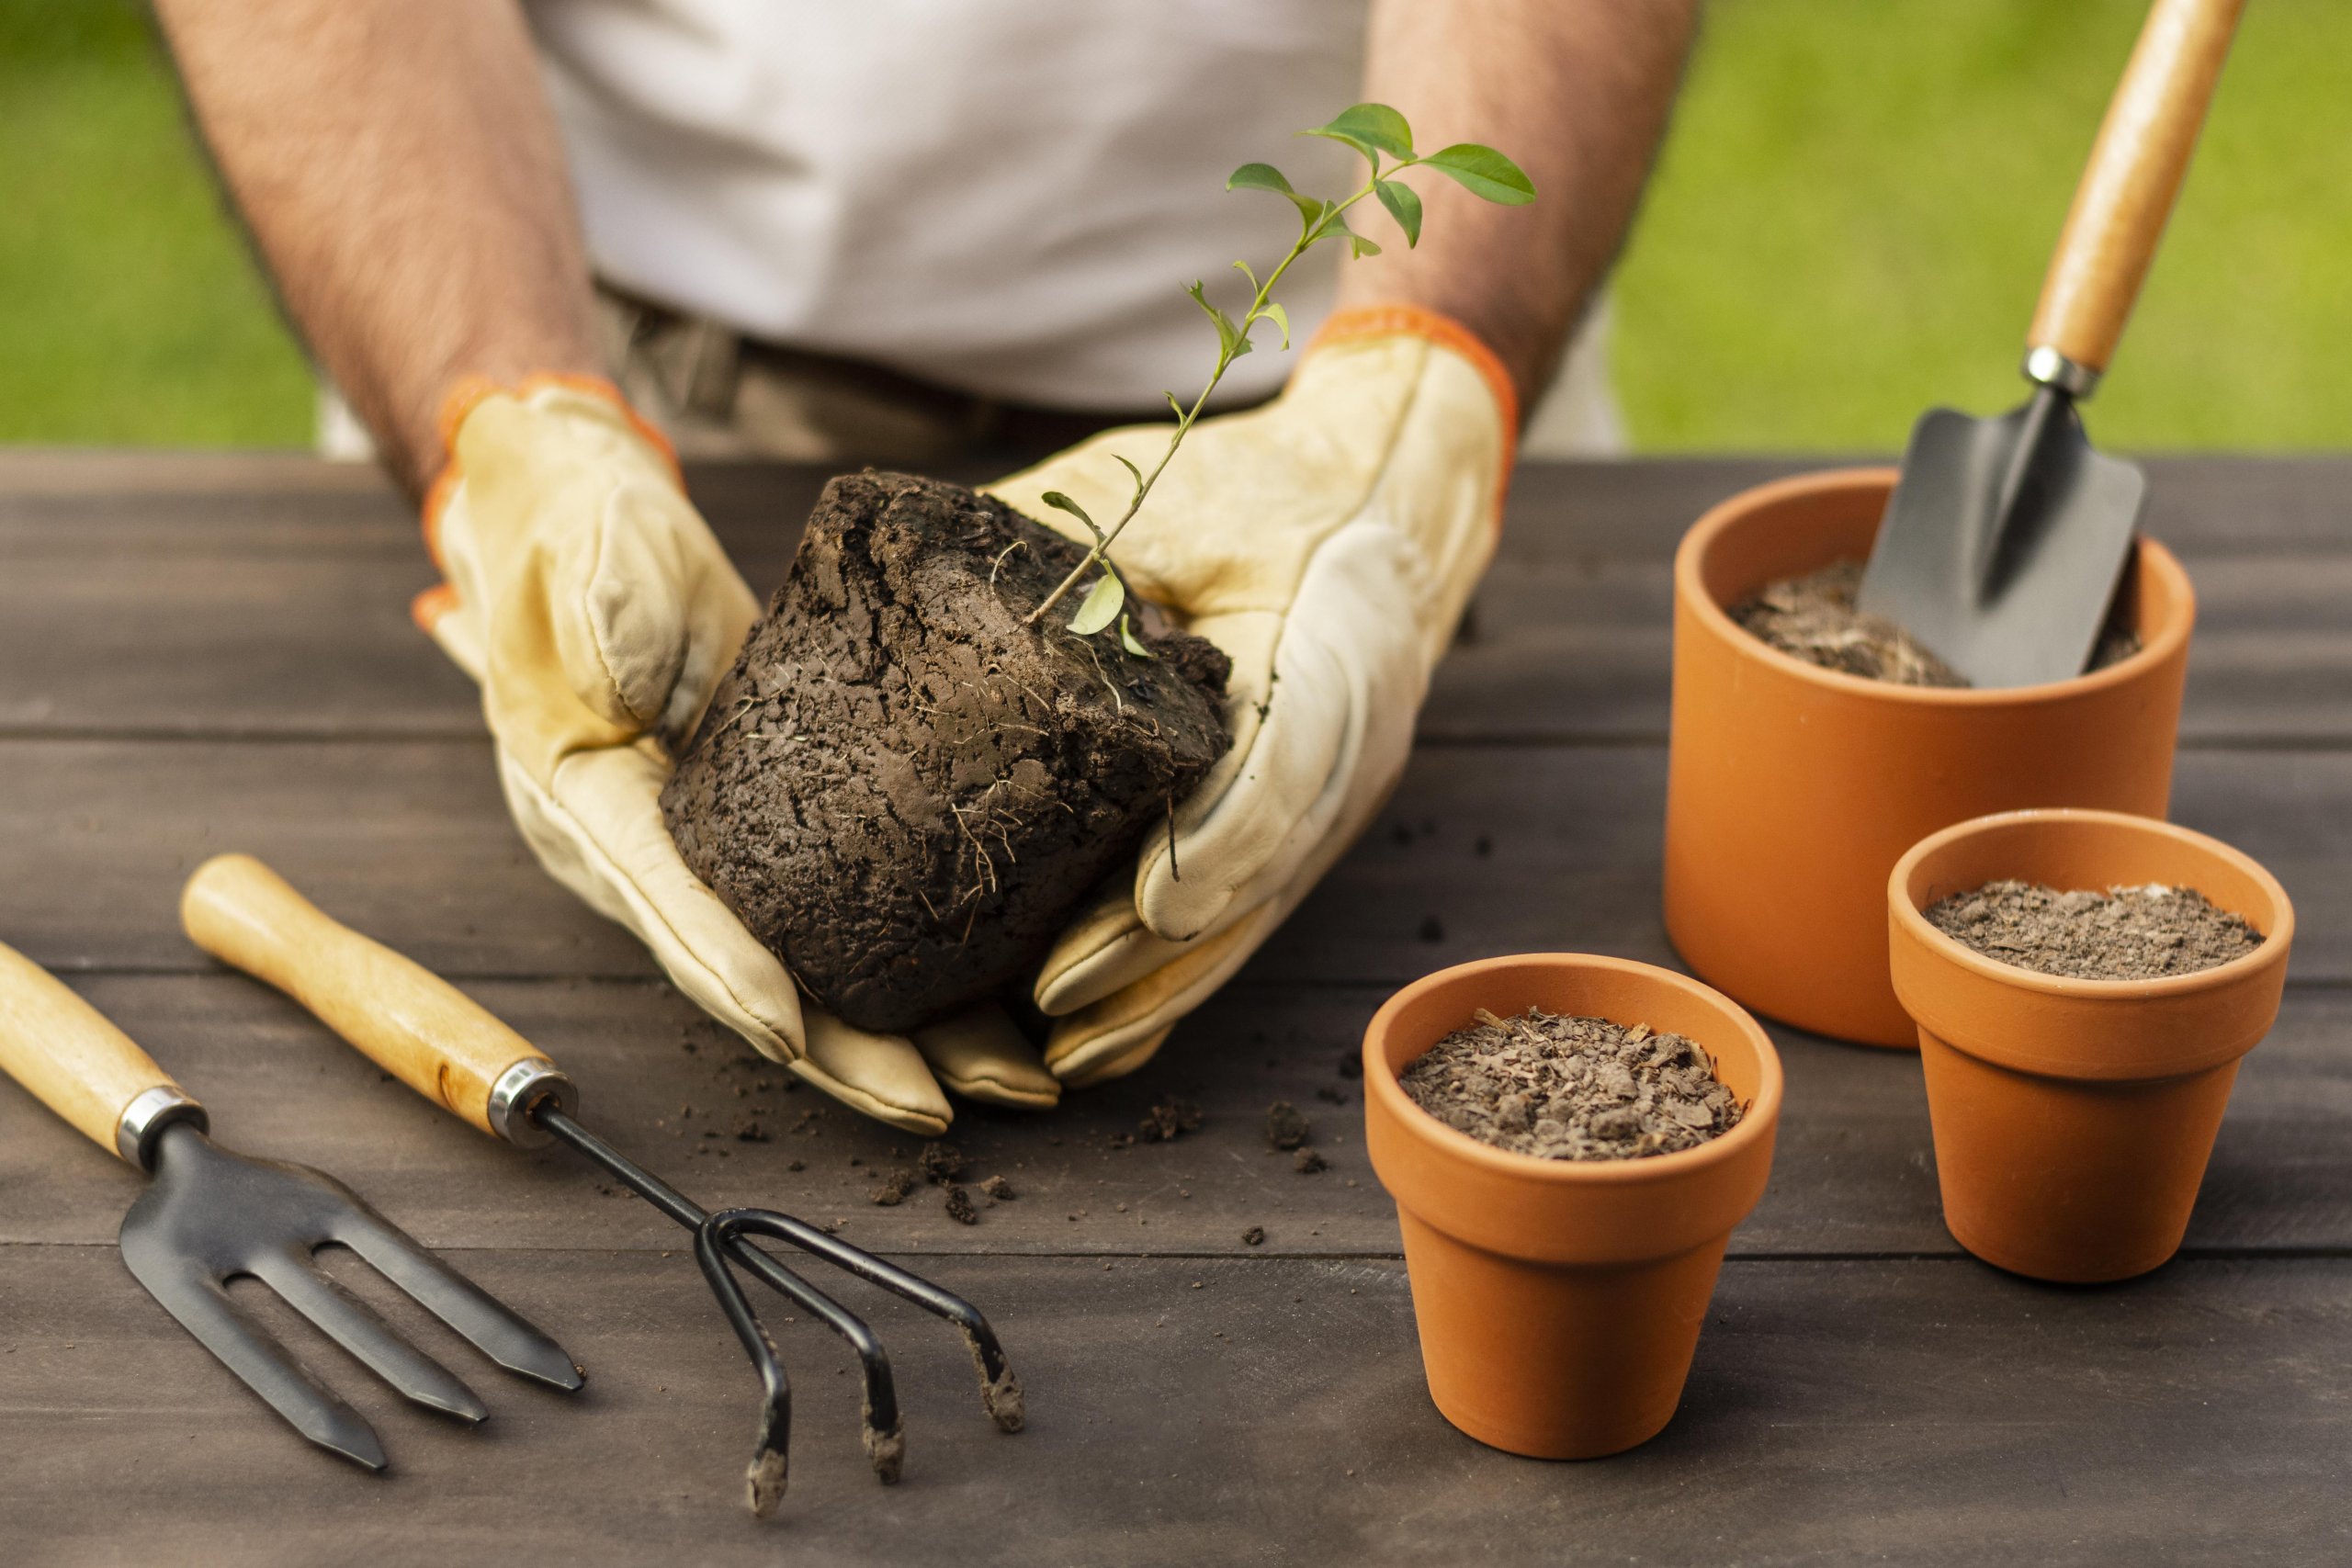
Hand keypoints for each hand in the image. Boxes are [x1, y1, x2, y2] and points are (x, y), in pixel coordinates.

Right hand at [415, 377, 1057, 1131]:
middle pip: (754, 980)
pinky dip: (912, 970)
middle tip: (938, 1106)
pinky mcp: (769, 830)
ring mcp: (713, 853)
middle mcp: (648, 857)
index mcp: (588, 805)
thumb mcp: (585, 564)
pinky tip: (996, 1004)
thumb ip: (603, 615)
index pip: (667, 903)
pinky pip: (841, 921)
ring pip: (811, 971)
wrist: (585, 518)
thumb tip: (619, 673)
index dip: (729, 971)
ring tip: (1007, 1080)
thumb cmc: (579, 538)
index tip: (794, 1032)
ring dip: (904, 1035)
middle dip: (846, 1054)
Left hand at [985, 306, 1516, 1084]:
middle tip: (1051, 1003)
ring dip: (1162, 990)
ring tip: (1064, 1050)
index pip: (1285, 765)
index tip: (1143, 905)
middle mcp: (1353, 742)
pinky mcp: (1311, 827)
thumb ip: (1083, 543)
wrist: (1394, 490)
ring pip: (1252, 919)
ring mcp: (1340, 798)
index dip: (1217, 844)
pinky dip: (1178, 978)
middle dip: (1157, 952)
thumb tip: (936, 584)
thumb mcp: (1178, 488)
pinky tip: (1109, 1037)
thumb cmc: (1270, 485)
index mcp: (1332, 641)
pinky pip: (1245, 918)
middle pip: (1259, 875)